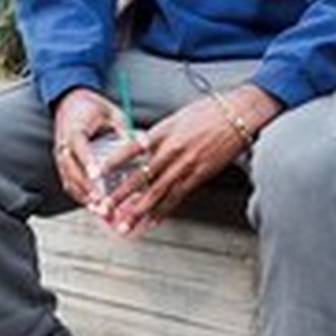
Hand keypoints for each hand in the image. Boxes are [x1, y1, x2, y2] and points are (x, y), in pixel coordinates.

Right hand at [51, 87, 147, 211]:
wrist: (70, 101)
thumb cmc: (92, 106)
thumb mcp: (110, 112)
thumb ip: (123, 128)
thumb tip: (143, 143)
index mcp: (74, 130)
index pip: (80, 149)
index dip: (88, 163)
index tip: (97, 176)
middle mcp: (63, 146)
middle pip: (72, 172)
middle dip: (87, 189)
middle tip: (102, 202)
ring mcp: (61, 157)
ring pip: (69, 181)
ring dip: (84, 197)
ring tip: (100, 211)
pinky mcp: (63, 165)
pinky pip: (69, 183)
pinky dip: (80, 196)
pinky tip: (94, 207)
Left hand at [107, 84, 280, 237]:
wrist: (240, 113)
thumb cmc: (211, 110)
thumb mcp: (178, 116)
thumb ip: (159, 133)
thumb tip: (141, 144)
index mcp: (163, 132)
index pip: (130, 149)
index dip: (111, 163)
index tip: (95, 174)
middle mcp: (171, 150)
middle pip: (140, 177)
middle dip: (119, 196)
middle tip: (103, 209)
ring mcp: (186, 165)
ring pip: (157, 193)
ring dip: (138, 211)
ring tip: (124, 224)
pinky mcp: (200, 175)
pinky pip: (177, 197)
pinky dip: (163, 211)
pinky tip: (153, 221)